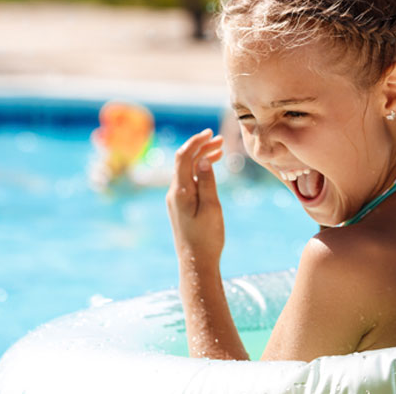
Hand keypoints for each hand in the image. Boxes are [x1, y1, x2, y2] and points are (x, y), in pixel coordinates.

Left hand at [166, 128, 224, 265]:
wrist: (196, 262)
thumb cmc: (206, 237)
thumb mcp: (211, 208)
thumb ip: (206, 182)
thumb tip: (203, 160)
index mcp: (180, 192)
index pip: (184, 158)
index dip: (195, 142)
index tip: (210, 133)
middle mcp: (175, 193)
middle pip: (184, 161)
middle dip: (201, 147)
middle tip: (220, 140)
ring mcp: (177, 199)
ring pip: (187, 170)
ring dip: (201, 158)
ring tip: (220, 150)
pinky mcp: (181, 204)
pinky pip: (189, 180)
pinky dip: (200, 170)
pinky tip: (212, 167)